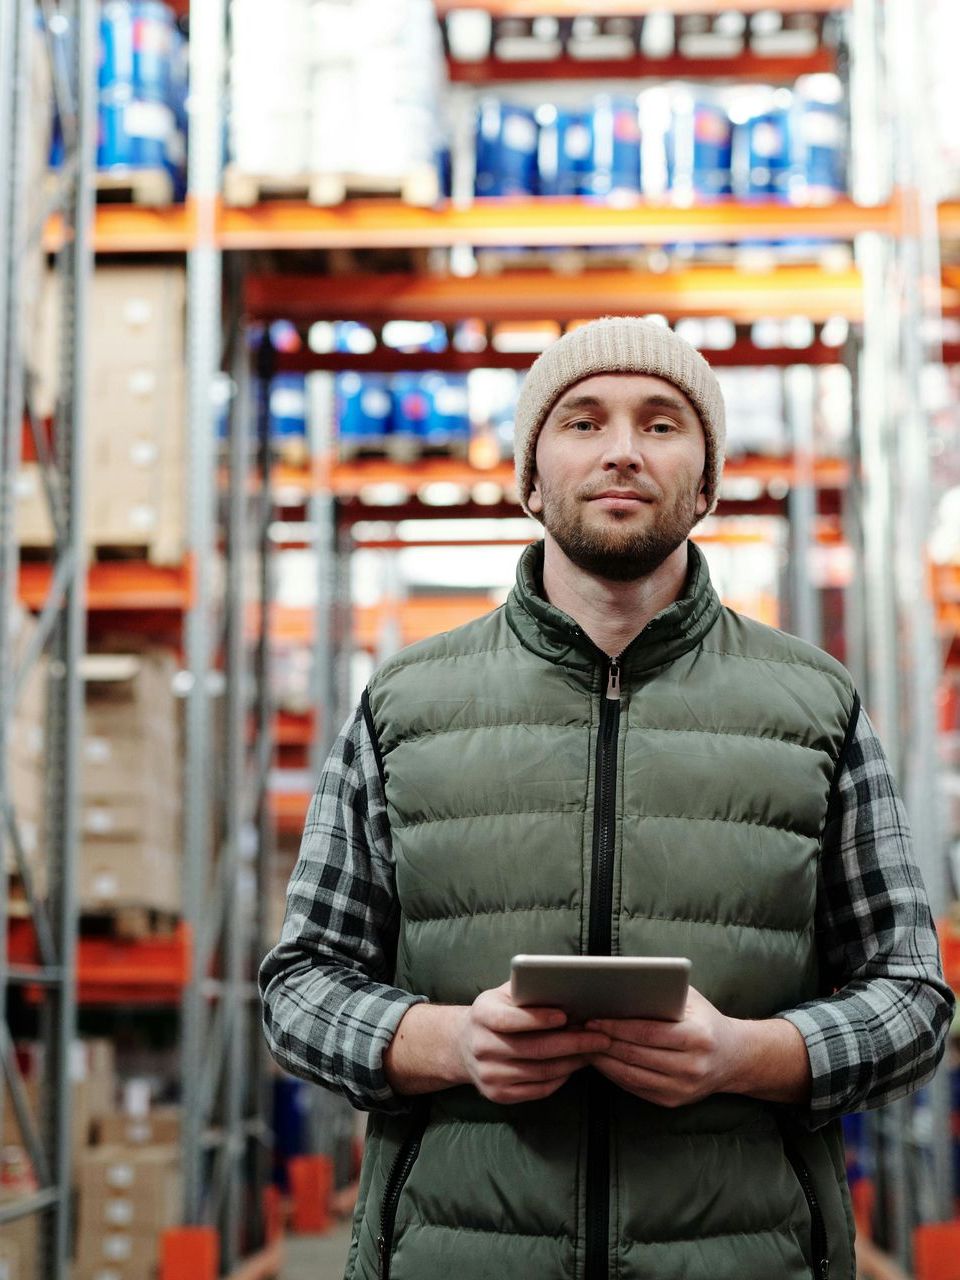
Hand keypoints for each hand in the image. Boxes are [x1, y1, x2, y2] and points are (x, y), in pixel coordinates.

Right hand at [457, 982, 611, 1104]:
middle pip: (533, 1049)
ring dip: (572, 1062)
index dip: (539, 1018)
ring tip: (593, 1051)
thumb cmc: (496, 1012)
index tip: (566, 1016)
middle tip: (599, 1037)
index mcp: (482, 1015)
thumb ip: (527, 990)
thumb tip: (565, 987)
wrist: (464, 1045)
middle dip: (572, 1043)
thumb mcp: (504, 994)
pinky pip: (538, 1089)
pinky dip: (561, 1078)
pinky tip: (574, 1065)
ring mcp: (489, 1074)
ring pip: (540, 1071)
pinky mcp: (498, 1094)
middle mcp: (482, 1047)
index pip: (510, 1020)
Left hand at [585, 986, 743, 1107]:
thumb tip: (621, 984)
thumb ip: (663, 992)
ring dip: (603, 1060)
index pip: (647, 1033)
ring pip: (631, 1074)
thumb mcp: (691, 1000)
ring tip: (584, 1045)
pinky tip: (601, 1060)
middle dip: (604, 1042)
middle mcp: (691, 1066)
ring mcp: (682, 1088)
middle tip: (580, 1031)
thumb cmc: (705, 1021)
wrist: (734, 1058)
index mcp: (697, 1037)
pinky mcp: (672, 1101)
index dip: (616, 1027)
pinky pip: (635, 1087)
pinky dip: (614, 1073)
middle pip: (636, 1055)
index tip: (593, 1019)